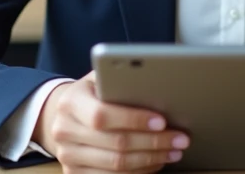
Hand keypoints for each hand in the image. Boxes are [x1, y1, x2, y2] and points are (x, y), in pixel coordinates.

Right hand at [33, 71, 189, 173]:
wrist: (64, 115)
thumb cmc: (92, 94)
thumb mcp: (100, 80)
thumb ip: (119, 83)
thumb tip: (157, 88)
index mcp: (70, 102)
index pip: (102, 115)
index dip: (134, 120)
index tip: (161, 121)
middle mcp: (64, 131)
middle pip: (116, 144)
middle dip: (154, 142)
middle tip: (180, 138)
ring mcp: (68, 156)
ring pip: (117, 165)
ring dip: (152, 159)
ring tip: (174, 150)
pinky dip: (140, 172)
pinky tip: (156, 162)